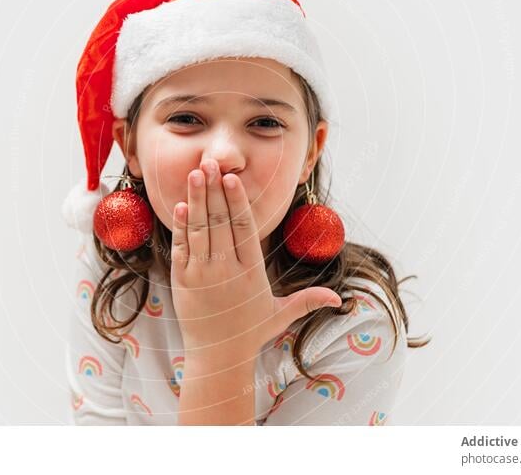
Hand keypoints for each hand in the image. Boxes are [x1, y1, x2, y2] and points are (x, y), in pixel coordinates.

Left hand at [169, 158, 341, 358]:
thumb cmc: (249, 332)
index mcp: (251, 272)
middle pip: (220, 223)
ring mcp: (202, 275)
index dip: (238, 202)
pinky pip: (182, 248)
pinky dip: (181, 227)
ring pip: (200, 230)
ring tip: (196, 174)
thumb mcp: (280, 315)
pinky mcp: (183, 281)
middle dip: (215, 191)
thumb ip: (307, 301)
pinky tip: (181, 206)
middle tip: (211, 163)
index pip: (245, 229)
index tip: (232, 179)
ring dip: (197, 200)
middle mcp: (226, 270)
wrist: (217, 357)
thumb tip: (339, 300)